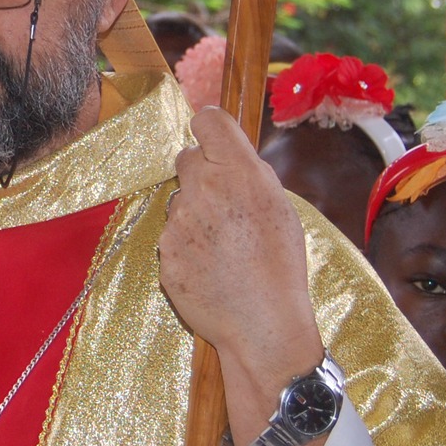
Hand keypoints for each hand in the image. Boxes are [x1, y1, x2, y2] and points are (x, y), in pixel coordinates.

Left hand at [158, 106, 321, 385]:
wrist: (262, 324)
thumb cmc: (280, 267)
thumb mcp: (280, 209)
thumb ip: (250, 175)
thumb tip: (230, 156)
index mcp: (239, 173)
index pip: (209, 121)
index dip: (210, 127)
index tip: (213, 138)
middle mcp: (204, 189)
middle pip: (187, 158)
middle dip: (202, 173)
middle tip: (223, 201)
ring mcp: (179, 222)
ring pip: (179, 201)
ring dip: (194, 215)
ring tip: (223, 247)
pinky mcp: (164, 252)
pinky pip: (171, 237)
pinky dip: (185, 247)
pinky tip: (209, 267)